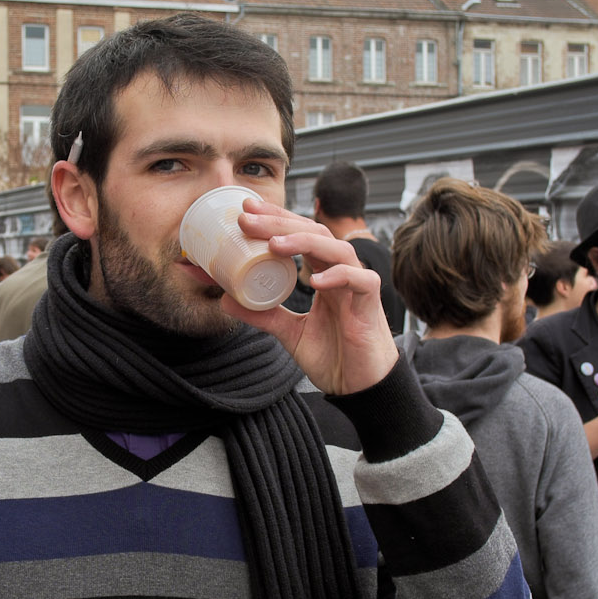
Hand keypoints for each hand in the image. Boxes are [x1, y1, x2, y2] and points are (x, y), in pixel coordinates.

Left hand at [221, 198, 396, 395]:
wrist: (360, 387)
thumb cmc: (334, 356)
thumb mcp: (289, 332)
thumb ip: (262, 314)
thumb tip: (225, 300)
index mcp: (323, 274)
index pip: (300, 235)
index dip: (276, 220)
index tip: (245, 211)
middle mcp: (341, 273)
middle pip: (314, 233)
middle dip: (281, 222)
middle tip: (248, 218)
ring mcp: (358, 285)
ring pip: (337, 249)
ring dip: (305, 241)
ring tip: (274, 244)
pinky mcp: (372, 303)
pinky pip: (359, 280)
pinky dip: (339, 276)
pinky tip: (315, 280)